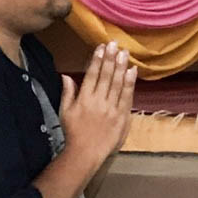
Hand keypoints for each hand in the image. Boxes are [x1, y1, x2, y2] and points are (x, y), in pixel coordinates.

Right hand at [60, 40, 136, 168]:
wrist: (85, 153)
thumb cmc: (74, 132)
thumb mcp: (65, 111)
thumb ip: (68, 92)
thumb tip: (66, 75)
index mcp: (84, 99)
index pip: (92, 75)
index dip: (97, 60)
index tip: (102, 47)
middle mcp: (98, 101)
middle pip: (106, 76)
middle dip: (111, 59)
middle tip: (115, 44)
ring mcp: (111, 109)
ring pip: (117, 84)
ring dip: (121, 67)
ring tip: (124, 53)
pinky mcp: (122, 117)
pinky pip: (127, 97)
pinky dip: (130, 84)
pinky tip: (132, 71)